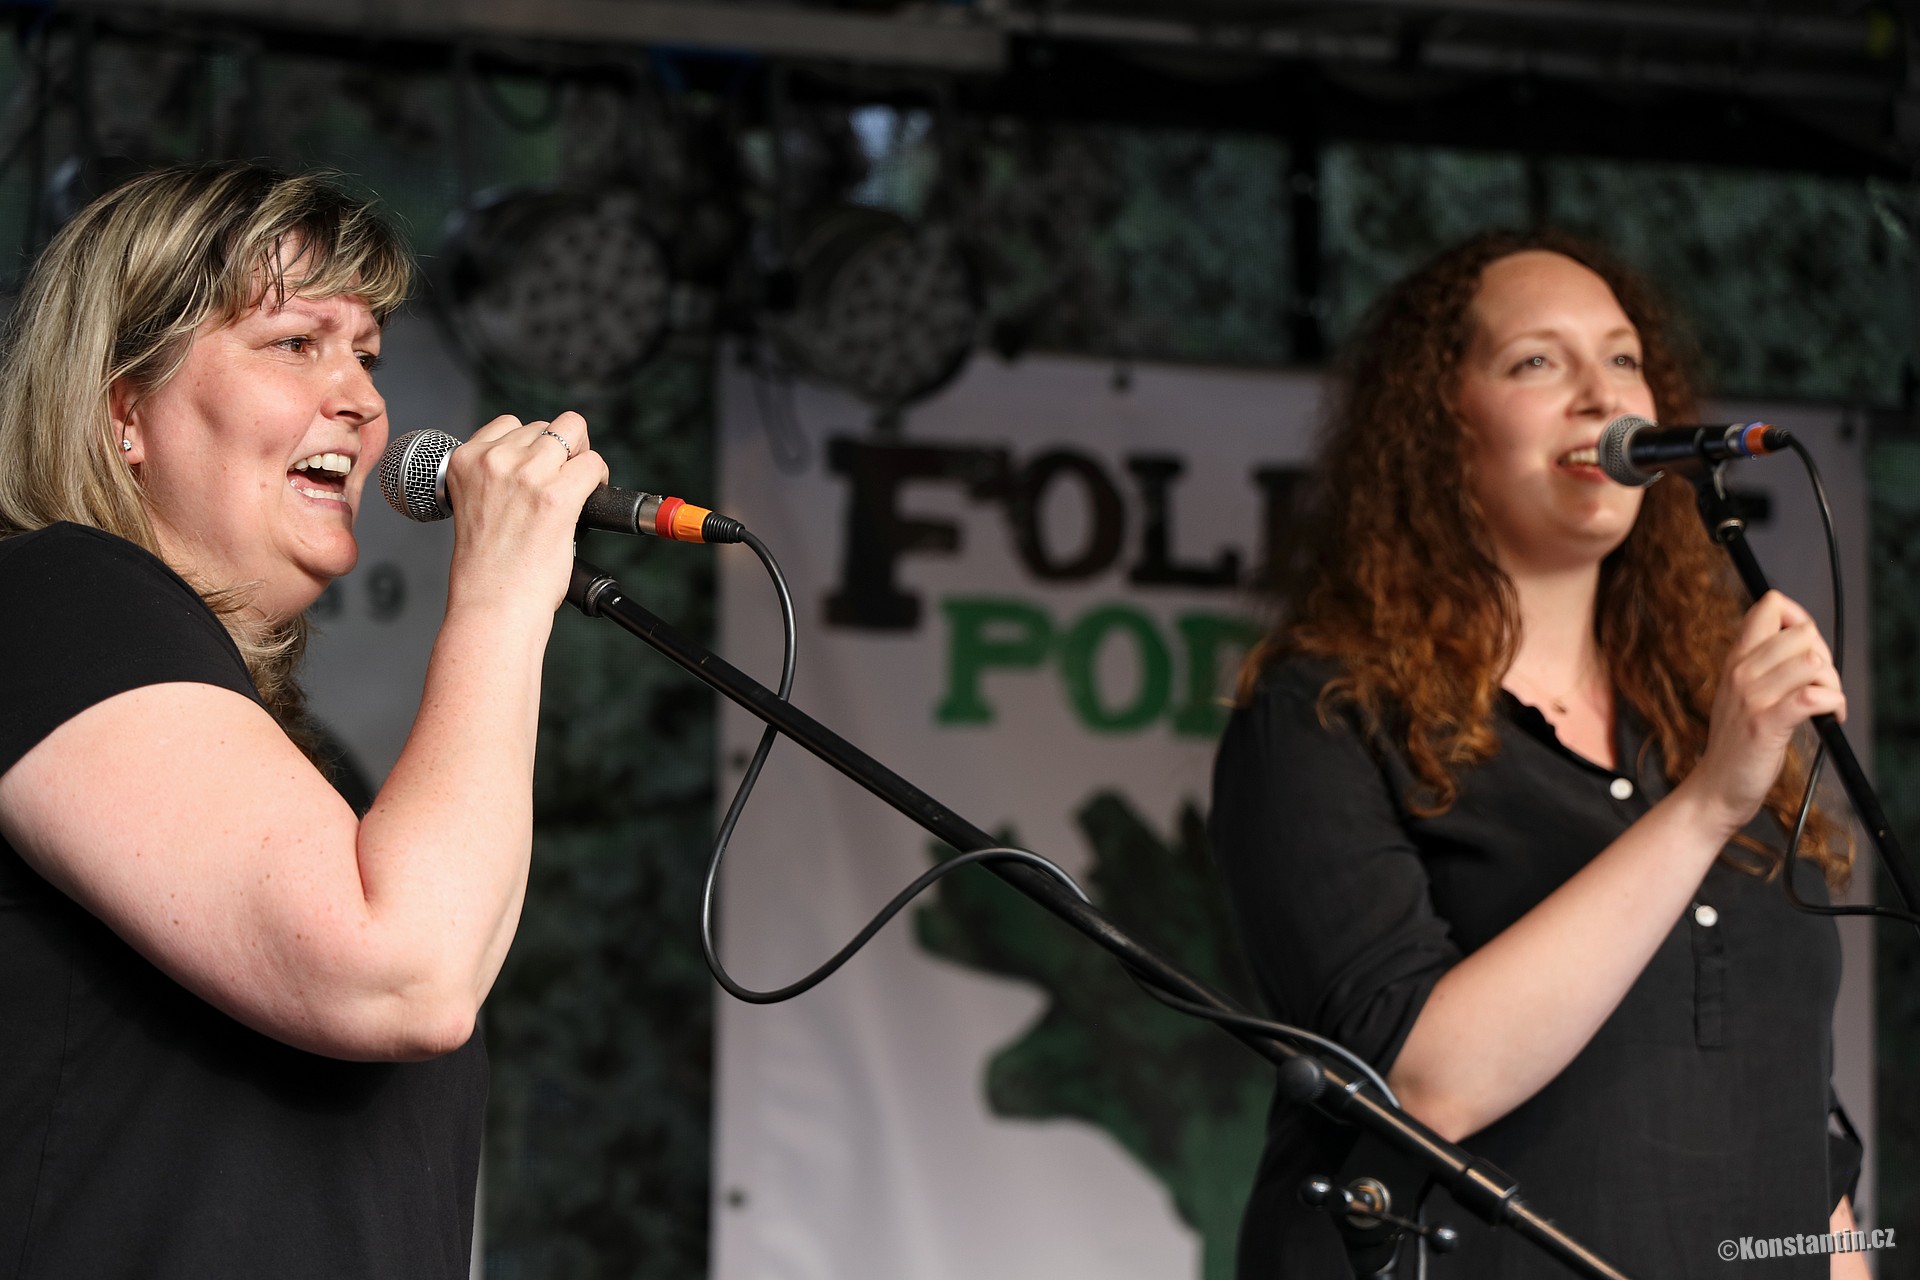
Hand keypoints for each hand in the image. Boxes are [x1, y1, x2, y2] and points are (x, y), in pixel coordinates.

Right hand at [442, 411, 608, 615]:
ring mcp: (526, 475)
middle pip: (546, 426)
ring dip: (580, 458)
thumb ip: (497, 476)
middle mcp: (494, 461)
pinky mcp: (557, 496)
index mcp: (466, 460)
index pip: (510, 423)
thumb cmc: (486, 568)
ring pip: (573, 432)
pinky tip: (589, 498)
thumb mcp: (474, 504)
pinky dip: (599, 477)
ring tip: (577, 487)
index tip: (539, 467)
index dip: (532, 444)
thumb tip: (535, 463)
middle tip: (564, 480)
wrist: (492, 603)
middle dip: (560, 450)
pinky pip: (593, 463)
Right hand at [1687, 591, 1844, 837]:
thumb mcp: (1740, 691)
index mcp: (1735, 659)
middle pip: (1803, 632)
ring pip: (1812, 662)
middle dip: (1824, 655)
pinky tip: (1828, 717)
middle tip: (1819, 683)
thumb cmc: (1737, 741)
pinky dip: (1832, 704)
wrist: (1716, 787)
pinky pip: (1813, 696)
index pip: (1770, 606)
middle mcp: (1740, 672)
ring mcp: (1752, 697)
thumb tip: (1804, 638)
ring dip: (1832, 682)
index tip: (1805, 648)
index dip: (1800, 618)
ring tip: (1825, 703)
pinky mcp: (1766, 724)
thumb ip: (1763, 661)